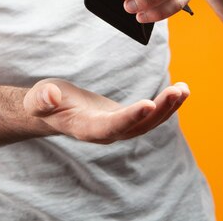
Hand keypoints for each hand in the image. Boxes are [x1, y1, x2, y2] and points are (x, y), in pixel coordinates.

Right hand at [23, 78, 189, 143]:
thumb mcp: (38, 98)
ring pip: (148, 123)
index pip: (112, 126)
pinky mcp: (124, 119)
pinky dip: (165, 105)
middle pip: (138, 127)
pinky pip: (149, 116)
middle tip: (177, 92)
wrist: (51, 109)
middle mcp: (106, 132)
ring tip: (184, 90)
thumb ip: (42, 100)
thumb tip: (51, 96)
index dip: (130, 117)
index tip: (148, 104)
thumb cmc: (44, 102)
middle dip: (159, 110)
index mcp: (86, 128)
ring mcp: (117, 127)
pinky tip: (179, 92)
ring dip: (167, 108)